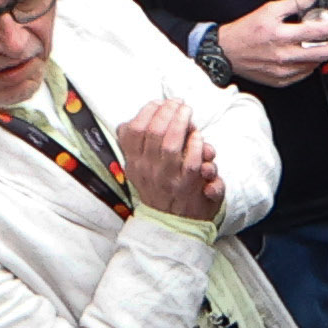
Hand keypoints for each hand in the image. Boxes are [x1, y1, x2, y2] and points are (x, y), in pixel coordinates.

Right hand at [115, 99, 229, 220]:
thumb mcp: (139, 169)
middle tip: (178, 103)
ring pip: (171, 145)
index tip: (159, 103)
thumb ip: (135, 147)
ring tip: (187, 112)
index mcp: (134, 164)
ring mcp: (168, 179)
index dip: (147, 112)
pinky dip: (197, 145)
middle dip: (167, 112)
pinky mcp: (188, 186)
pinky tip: (199, 137)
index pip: (132, 132)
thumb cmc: (160, 189)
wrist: (172, 224)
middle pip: (153, 133)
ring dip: (182, 123)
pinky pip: (192, 162)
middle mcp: (148, 171)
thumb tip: (129, 122)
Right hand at [213, 0, 327, 86]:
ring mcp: (282, 72)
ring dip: (326, 54)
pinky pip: (304, 74)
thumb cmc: (247, 29)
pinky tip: (310, 54)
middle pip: (323, 54)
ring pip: (315, 65)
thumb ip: (296, 1)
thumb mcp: (270, 9)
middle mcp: (283, 56)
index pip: (317, 32)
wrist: (226, 52)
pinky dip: (311, 64)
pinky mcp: (281, 81)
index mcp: (280, 35)